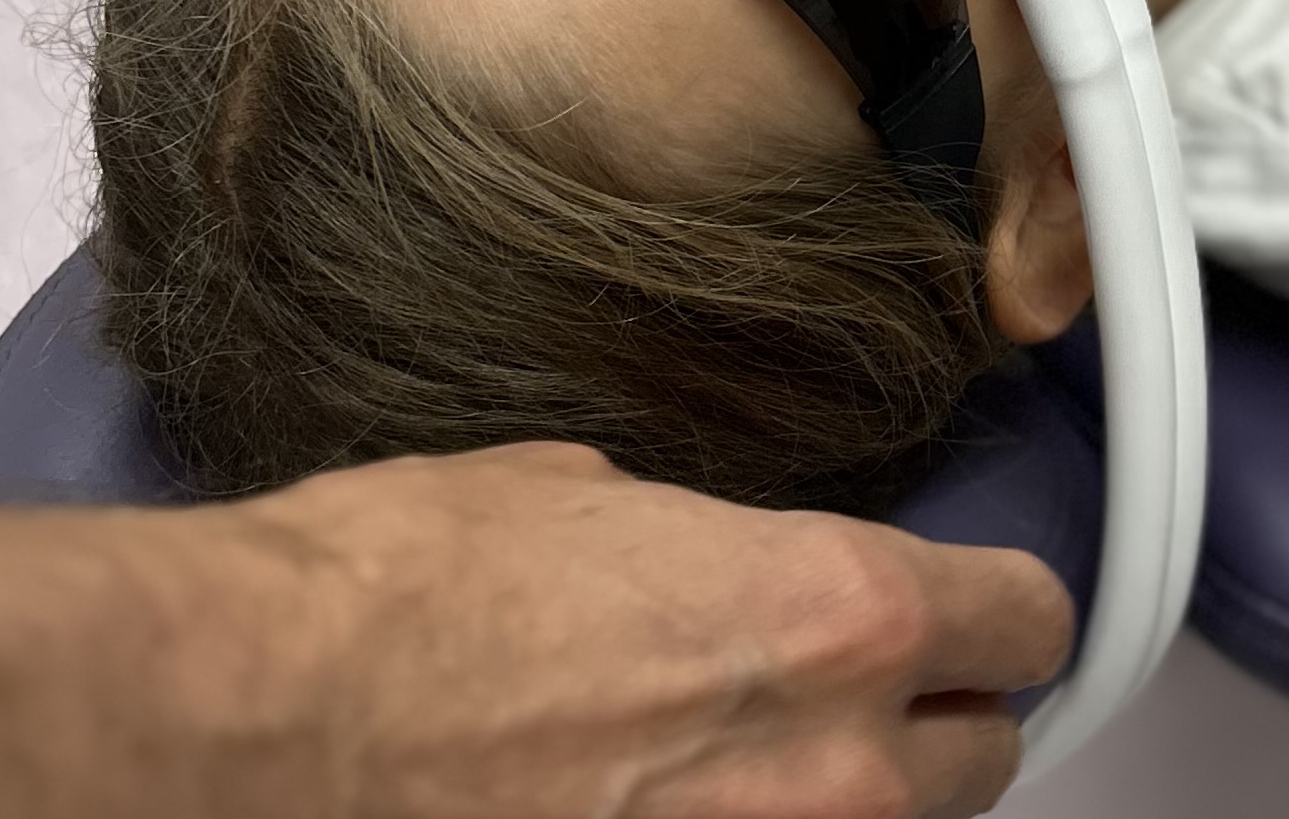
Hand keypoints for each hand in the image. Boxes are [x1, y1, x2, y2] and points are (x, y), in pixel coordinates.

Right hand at [231, 443, 1073, 818]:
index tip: (975, 618)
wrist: (259, 716)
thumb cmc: (396, 595)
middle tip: (841, 703)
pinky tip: (659, 808)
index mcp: (838, 614)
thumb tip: (709, 563)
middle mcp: (832, 766)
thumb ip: (709, 550)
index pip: (1029, 622)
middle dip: (929, 724)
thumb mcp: (591, 499)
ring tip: (731, 769)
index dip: (1000, 614)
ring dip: (836, 799)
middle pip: (986, 760)